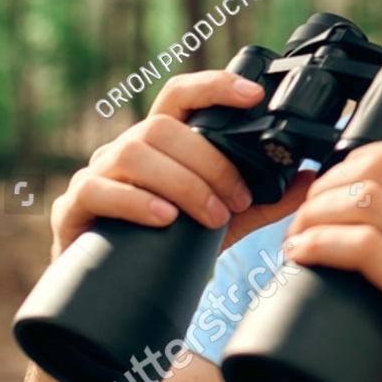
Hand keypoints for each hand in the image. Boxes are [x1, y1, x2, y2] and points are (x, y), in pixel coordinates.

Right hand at [49, 71, 315, 259]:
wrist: (119, 295)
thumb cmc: (169, 246)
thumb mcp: (226, 221)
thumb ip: (265, 200)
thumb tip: (309, 177)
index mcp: (161, 143)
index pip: (182, 96)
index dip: (215, 86)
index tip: (254, 94)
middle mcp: (124, 149)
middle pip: (162, 128)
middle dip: (208, 162)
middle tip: (239, 199)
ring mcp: (94, 174)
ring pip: (133, 153)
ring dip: (181, 183)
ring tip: (211, 217)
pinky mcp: (72, 208)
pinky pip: (98, 190)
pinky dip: (136, 202)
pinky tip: (165, 219)